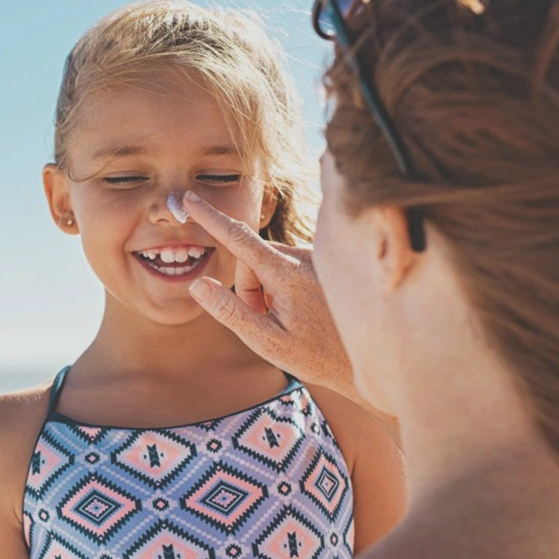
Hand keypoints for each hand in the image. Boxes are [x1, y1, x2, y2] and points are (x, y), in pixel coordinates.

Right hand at [183, 191, 364, 405]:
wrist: (369, 359)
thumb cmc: (317, 357)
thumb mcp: (266, 342)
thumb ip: (230, 311)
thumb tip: (198, 284)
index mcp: (288, 274)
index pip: (239, 239)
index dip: (210, 218)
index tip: (189, 199)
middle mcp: (305, 257)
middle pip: (251, 261)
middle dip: (249, 289)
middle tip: (268, 322)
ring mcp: (316, 258)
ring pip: (267, 264)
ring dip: (267, 290)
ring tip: (290, 320)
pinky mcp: (322, 262)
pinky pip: (286, 266)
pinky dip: (283, 287)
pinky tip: (304, 310)